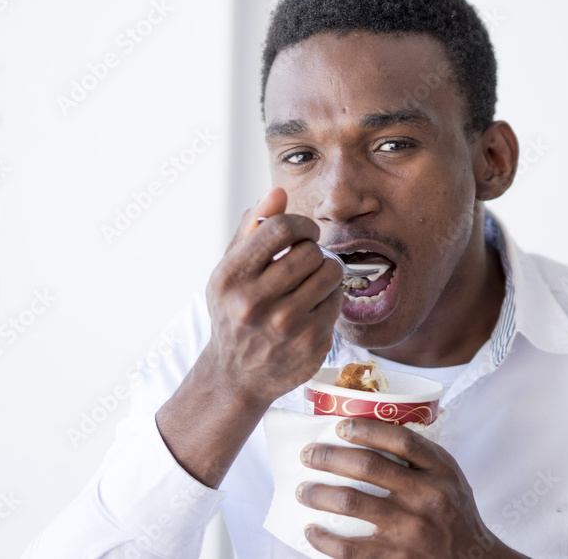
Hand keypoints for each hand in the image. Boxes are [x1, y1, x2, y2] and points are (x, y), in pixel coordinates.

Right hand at [202, 186, 343, 404]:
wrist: (236, 375)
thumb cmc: (234, 313)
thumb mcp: (230, 270)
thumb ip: (252, 228)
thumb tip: (278, 192)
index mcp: (230, 277)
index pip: (279, 228)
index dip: (300, 223)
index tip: (303, 232)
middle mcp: (254, 302)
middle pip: (309, 250)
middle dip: (313, 249)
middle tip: (307, 259)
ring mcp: (285, 325)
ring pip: (329, 272)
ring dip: (326, 270)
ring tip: (312, 279)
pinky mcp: (310, 342)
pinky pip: (337, 300)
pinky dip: (330, 297)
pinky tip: (313, 305)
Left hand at [296, 418, 527, 558]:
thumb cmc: (455, 513)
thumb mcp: (449, 477)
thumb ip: (420, 456)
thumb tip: (371, 430)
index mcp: (440, 471)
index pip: (400, 440)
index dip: (366, 429)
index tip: (340, 427)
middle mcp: (426, 497)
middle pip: (368, 467)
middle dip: (329, 457)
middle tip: (308, 455)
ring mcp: (410, 530)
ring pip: (353, 503)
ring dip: (319, 494)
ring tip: (303, 491)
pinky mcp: (396, 558)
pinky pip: (350, 548)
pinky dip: (325, 539)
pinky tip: (312, 530)